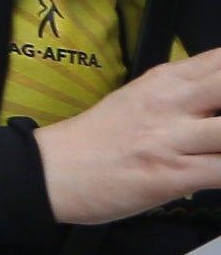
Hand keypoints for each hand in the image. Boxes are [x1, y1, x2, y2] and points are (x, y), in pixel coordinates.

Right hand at [34, 46, 220, 222]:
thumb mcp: (139, 98)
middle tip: (219, 120)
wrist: (51, 171)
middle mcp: (171, 103)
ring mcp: (172, 138)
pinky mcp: (173, 173)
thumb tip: (219, 97)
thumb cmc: (96, 141)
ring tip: (220, 144)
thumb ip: (184, 92)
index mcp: (164, 80)